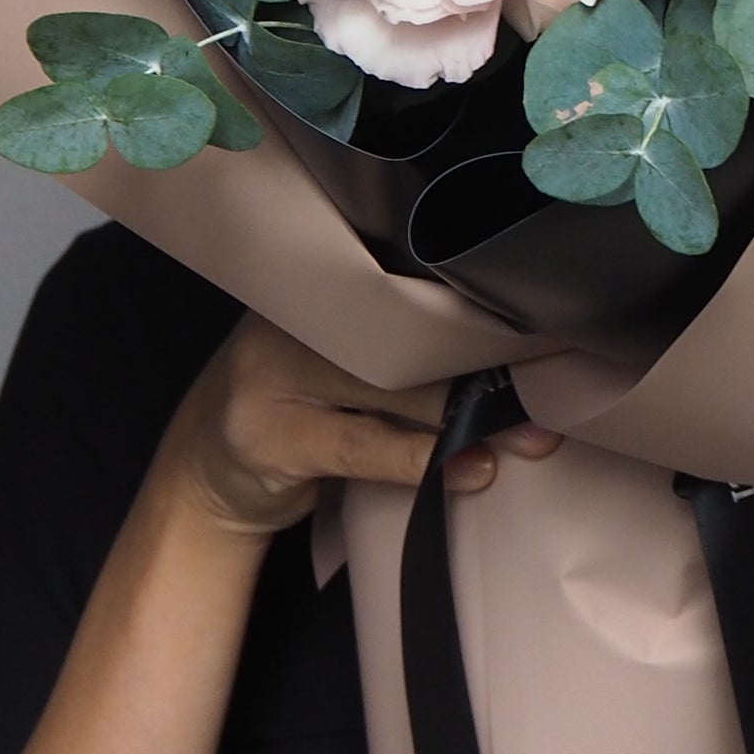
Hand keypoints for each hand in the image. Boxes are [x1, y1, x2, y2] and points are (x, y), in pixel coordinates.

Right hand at [153, 311, 560, 543]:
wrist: (200, 475)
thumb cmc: (295, 412)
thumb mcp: (343, 369)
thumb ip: (409, 361)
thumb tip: (516, 376)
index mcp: (321, 285)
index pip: (410, 278)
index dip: (481, 302)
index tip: (551, 325)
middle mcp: (293, 315)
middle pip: (404, 328)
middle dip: (486, 362)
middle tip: (554, 389)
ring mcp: (271, 372)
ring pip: (386, 383)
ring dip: (462, 414)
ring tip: (523, 435)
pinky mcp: (264, 434)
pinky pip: (358, 444)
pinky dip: (417, 460)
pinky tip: (461, 469)